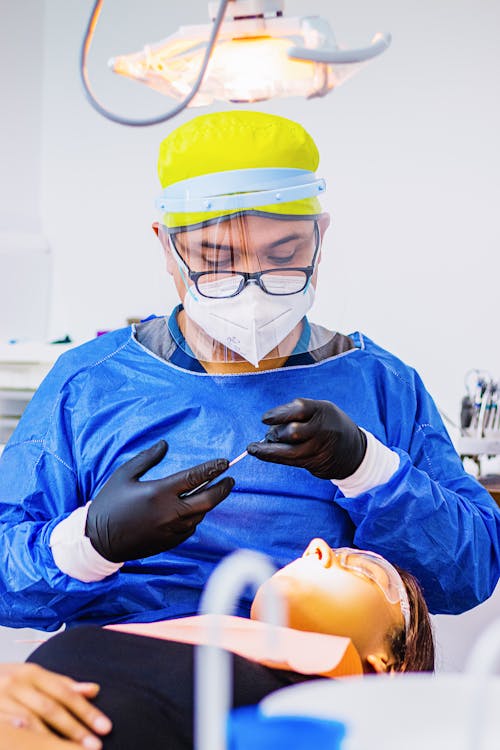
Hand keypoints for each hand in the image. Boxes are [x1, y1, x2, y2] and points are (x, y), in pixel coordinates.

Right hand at [0, 662, 110, 747]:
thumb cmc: (8, 680)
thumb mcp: (34, 676)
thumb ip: (63, 684)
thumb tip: (94, 689)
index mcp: (32, 673)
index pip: (65, 693)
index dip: (86, 710)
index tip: (105, 727)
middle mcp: (17, 684)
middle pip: (51, 708)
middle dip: (74, 728)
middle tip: (95, 746)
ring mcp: (1, 699)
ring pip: (30, 721)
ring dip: (52, 738)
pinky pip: (7, 726)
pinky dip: (21, 732)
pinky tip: (32, 742)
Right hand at [85, 440, 233, 561]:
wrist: (98, 540)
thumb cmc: (109, 502)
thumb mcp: (124, 474)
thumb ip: (147, 458)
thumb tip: (165, 444)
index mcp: (159, 492)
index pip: (194, 478)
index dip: (212, 469)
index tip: (224, 462)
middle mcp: (169, 512)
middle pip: (207, 500)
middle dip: (223, 488)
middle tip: (230, 479)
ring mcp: (171, 530)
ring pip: (200, 515)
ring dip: (208, 502)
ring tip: (212, 491)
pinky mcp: (169, 542)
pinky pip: (190, 528)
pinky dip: (195, 517)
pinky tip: (193, 509)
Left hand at [247, 398, 366, 479]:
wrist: (355, 451)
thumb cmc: (330, 425)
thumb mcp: (321, 410)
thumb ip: (299, 413)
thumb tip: (270, 423)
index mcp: (323, 410)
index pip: (299, 409)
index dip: (279, 413)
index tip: (265, 418)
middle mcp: (323, 429)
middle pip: (293, 431)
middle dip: (276, 433)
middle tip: (269, 434)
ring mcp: (320, 447)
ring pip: (290, 451)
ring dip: (269, 450)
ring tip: (254, 448)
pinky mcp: (316, 463)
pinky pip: (291, 461)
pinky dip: (273, 457)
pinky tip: (261, 454)